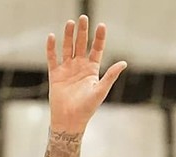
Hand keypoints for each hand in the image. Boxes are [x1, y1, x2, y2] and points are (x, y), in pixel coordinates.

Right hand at [46, 15, 126, 132]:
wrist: (69, 120)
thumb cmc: (87, 108)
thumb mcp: (101, 90)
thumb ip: (110, 75)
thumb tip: (124, 63)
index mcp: (92, 69)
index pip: (96, 49)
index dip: (99, 38)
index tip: (101, 25)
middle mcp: (79, 66)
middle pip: (81, 45)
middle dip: (83, 31)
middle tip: (83, 18)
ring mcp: (67, 69)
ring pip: (67, 48)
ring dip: (68, 36)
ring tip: (70, 22)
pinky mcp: (55, 74)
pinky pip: (52, 58)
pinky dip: (51, 48)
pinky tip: (52, 37)